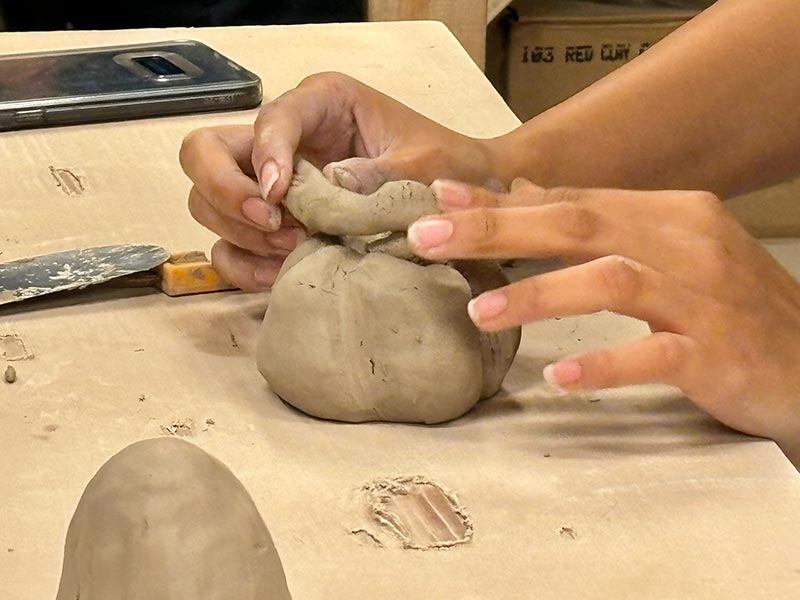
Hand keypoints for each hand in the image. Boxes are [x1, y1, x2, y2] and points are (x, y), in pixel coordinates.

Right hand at [179, 72, 496, 290]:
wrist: (463, 194)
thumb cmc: (445, 165)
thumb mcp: (422, 164)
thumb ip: (377, 174)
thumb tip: (330, 187)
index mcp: (320, 104)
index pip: (268, 120)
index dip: (264, 156)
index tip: (278, 198)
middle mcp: (285, 138)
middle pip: (204, 151)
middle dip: (225, 191)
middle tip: (273, 224)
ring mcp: (271, 182)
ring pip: (206, 200)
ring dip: (238, 230)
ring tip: (293, 249)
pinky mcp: (272, 223)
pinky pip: (228, 244)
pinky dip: (242, 264)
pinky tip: (277, 275)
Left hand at [407, 179, 799, 462]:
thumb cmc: (724, 307)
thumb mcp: (666, 255)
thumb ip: (600, 230)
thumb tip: (519, 203)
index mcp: (669, 213)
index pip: (573, 200)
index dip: (504, 200)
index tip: (441, 199)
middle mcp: (686, 243)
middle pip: (581, 225)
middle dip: (499, 230)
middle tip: (430, 238)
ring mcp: (703, 298)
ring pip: (612, 280)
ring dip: (540, 294)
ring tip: (478, 312)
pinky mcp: (718, 353)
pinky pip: (655, 355)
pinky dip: (605, 363)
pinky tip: (560, 376)